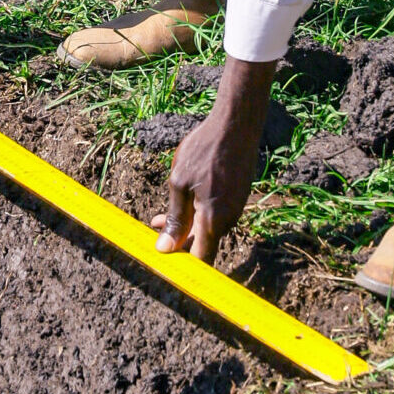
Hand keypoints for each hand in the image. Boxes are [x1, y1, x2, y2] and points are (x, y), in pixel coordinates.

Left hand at [151, 57, 276, 262]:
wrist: (236, 126)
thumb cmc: (205, 150)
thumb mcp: (179, 182)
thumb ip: (175, 218)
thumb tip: (165, 248)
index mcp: (213, 220)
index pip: (201, 260)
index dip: (184, 267)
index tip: (165, 264)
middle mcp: (229, 220)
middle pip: (204, 246)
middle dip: (178, 242)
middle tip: (155, 231)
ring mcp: (236, 208)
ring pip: (209, 229)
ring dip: (187, 226)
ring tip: (162, 215)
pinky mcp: (238, 197)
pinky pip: (217, 215)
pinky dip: (199, 214)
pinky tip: (185, 199)